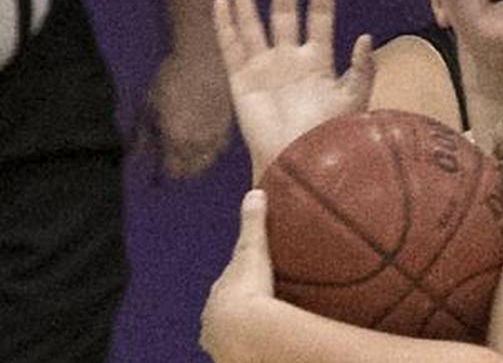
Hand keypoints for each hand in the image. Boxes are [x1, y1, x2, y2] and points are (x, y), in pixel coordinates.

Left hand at [140, 48, 233, 178]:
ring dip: (196, 163)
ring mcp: (217, 135)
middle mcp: (200, 144)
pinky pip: (220, 148)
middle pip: (191, 171)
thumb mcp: (149, 108)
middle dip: (179, 172)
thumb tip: (135, 159)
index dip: (162, 176)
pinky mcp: (229, 124)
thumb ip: (142, 138)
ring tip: (186, 158)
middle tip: (168, 166)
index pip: (172, 172)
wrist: (203, 57)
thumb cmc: (170, 79)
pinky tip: (203, 143)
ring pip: (208, 161)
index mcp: (177, 141)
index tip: (154, 177)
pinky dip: (210, 151)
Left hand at [200, 189, 274, 361]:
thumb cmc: (249, 289)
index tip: (250, 280)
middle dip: (235, 309)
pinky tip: (255, 348)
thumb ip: (254, 222)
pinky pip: (236, 352)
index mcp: (217, 293)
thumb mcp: (252, 249)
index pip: (226, 284)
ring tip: (256, 331)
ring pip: (226, 334)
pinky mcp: (228, 358)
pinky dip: (243, 349)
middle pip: (223, 311)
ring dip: (238, 332)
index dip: (238, 281)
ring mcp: (218, 341)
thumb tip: (255, 190)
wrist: (244, 332)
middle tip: (256, 306)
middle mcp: (211, 318)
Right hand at [213, 0, 373, 180]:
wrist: (301, 161)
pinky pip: (231, 47)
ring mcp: (264, 68)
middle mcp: (290, 60)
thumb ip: (361, 70)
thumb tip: (366, 37)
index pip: (321, 17)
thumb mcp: (353, 100)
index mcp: (319, 62)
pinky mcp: (241, 81)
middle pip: (285, 12)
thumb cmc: (331, 136)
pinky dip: (225, 26)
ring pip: (253, 23)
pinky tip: (220, 1)